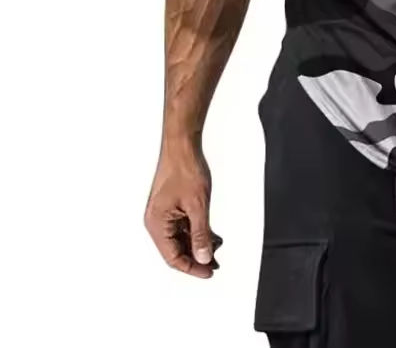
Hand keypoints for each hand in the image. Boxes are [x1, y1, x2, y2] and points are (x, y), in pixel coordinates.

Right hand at [144, 141, 221, 277]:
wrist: (182, 145)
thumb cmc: (185, 169)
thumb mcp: (198, 205)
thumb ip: (201, 234)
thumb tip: (204, 256)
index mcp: (157, 224)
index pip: (173, 257)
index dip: (192, 267)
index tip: (209, 272)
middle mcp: (157, 221)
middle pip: (175, 249)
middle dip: (196, 257)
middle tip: (215, 264)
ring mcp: (163, 213)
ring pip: (180, 238)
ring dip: (198, 244)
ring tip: (216, 248)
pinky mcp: (171, 205)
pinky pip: (182, 225)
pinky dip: (196, 231)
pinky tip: (211, 234)